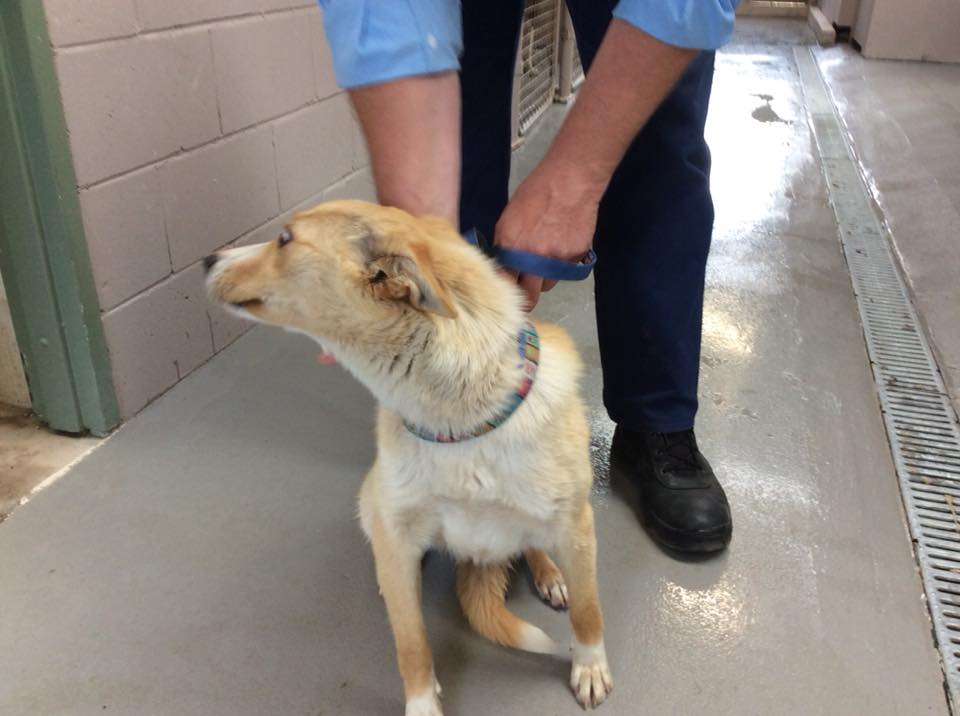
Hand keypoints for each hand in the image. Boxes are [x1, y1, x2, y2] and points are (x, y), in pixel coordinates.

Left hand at [495, 158, 603, 308]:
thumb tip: (501, 268)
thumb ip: (504, 247)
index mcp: (512, 247)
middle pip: (529, 297)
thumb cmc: (536, 193)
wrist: (570, 182)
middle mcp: (535, 258)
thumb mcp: (508, 219)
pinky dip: (562, 264)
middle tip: (524, 291)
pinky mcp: (576, 257)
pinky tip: (561, 243)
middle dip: (525, 297)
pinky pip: (565, 271)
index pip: (504, 284)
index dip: (505, 291)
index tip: (506, 294)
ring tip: (545, 254)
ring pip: (547, 284)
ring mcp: (558, 260)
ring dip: (543, 278)